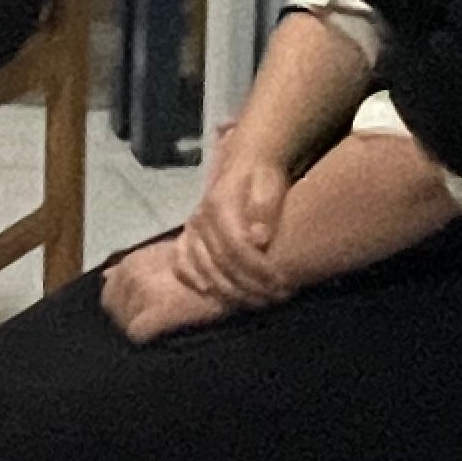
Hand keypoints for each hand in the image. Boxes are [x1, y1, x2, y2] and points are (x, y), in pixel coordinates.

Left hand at [101, 235, 231, 343]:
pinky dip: (147, 337)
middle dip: (128, 320)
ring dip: (139, 329)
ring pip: (125, 323)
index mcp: (131, 262)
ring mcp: (142, 292)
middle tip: (152, 326)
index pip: (109, 295)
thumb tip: (106, 275)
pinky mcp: (156, 310)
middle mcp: (130, 274)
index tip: (139, 315)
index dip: (123, 308)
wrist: (226, 265)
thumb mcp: (160, 254)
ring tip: (161, 331)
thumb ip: (132, 267)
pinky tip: (163, 336)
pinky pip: (137, 333)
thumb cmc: (198, 262)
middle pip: (113, 310)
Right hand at [179, 130, 296, 308]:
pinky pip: (179, 260)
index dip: (259, 269)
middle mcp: (201, 217)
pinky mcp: (189, 234)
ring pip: (201, 265)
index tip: (282, 283)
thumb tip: (260, 238)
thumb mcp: (271, 186)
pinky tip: (206, 290)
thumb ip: (264, 210)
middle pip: (220, 261)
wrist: (243, 160)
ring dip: (227, 288)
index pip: (237, 247)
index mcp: (221, 205)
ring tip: (254, 300)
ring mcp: (193, 227)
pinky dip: (189, 277)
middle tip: (274, 297)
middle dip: (248, 285)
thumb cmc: (261, 176)